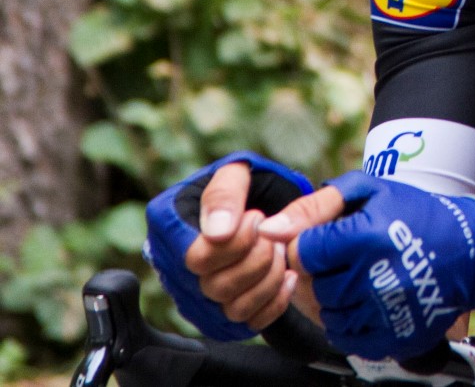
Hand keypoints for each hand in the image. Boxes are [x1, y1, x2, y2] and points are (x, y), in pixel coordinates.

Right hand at [144, 151, 313, 339]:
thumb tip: (217, 233)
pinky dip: (276, 299)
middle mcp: (174, 266)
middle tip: (271, 231)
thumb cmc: (248, 185)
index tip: (256, 217)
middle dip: (258, 256)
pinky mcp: (221, 315)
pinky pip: (249, 323)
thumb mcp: (238, 171)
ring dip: (269, 277)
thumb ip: (226, 194)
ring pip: (234, 308)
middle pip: (216, 286)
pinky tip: (286, 273)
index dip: (235, 242)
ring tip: (278, 248)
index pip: (196, 258)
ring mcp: (196, 295)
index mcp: (167, 226)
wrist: (267, 203)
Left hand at [259, 172, 474, 360]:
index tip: (331, 240)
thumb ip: (313, 207)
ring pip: (328, 314)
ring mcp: (387, 313)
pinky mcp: (395, 337)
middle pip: (314, 286)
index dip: (311, 245)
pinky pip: (347, 339)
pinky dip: (351, 321)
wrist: (469, 250)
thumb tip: (268, 231)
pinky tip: (370, 300)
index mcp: (366, 238)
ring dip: (337, 298)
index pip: (302, 253)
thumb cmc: (414, 213)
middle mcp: (376, 279)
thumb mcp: (368, 192)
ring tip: (364, 277)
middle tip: (352, 258)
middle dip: (325, 272)